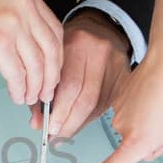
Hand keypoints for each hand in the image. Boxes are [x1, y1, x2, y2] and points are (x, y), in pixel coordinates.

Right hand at [0, 0, 62, 105]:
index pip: (54, 30)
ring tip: (29, 97)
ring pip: (37, 64)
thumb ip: (18, 18)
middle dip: (50, 76)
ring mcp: (12, 24)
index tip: (52, 72)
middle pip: (51, 49)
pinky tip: (16, 94)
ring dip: (35, 86)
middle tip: (46, 92)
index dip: (56, 57)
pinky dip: (19, 89)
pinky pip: (18, 74)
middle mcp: (24, 5)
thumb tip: (32, 50)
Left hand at [30, 9, 131, 140]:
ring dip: (78, 124)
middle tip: (56, 135)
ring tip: (64, 132)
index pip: (69, 85)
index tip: (49, 129)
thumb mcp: (53, 57)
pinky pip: (105, 105)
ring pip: (97, 106)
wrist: (101, 28)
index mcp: (76, 44)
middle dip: (68, 122)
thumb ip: (41, 88)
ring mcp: (115, 65)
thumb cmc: (73, 44)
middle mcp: (99, 54)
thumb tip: (37, 123)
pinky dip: (89, 118)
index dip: (59, 112)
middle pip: (86, 99)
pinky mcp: (124, 77)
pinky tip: (79, 121)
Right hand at [68, 0, 162, 162]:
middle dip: (156, 140)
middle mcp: (124, 128)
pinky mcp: (122, 96)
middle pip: (139, 147)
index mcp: (138, 141)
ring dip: (152, 123)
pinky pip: (134, 112)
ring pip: (136, 129)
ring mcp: (121, 111)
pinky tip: (161, 95)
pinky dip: (147, 108)